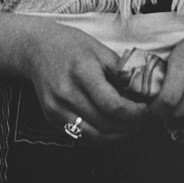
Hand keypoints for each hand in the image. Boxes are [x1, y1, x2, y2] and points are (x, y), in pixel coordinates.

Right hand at [20, 18, 148, 142]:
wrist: (36, 48)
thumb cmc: (72, 45)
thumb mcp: (100, 50)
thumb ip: (122, 72)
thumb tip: (144, 92)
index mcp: (82, 72)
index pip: (113, 105)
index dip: (134, 113)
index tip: (146, 110)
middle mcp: (66, 93)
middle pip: (105, 123)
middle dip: (130, 126)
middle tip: (144, 121)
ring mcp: (56, 108)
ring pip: (94, 136)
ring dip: (117, 136)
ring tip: (131, 127)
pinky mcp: (51, 118)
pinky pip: (81, 136)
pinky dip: (101, 137)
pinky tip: (112, 128)